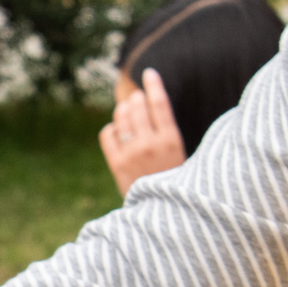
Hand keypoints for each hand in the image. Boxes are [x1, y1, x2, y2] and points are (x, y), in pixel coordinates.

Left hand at [99, 67, 185, 196]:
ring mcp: (131, 154)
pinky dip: (112, 129)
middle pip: (137, 106)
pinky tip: (119, 133)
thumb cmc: (173, 180)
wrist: (161, 213)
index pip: (160, 103)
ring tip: (129, 114)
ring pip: (121, 116)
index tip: (149, 73)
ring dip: (124, 110)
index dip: (153, 85)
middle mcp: (150, 145)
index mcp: (171, 141)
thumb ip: (165, 131)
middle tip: (137, 100)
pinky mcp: (116, 163)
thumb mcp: (179, 154)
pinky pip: (108, 133)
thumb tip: (147, 102)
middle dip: (136, 98)